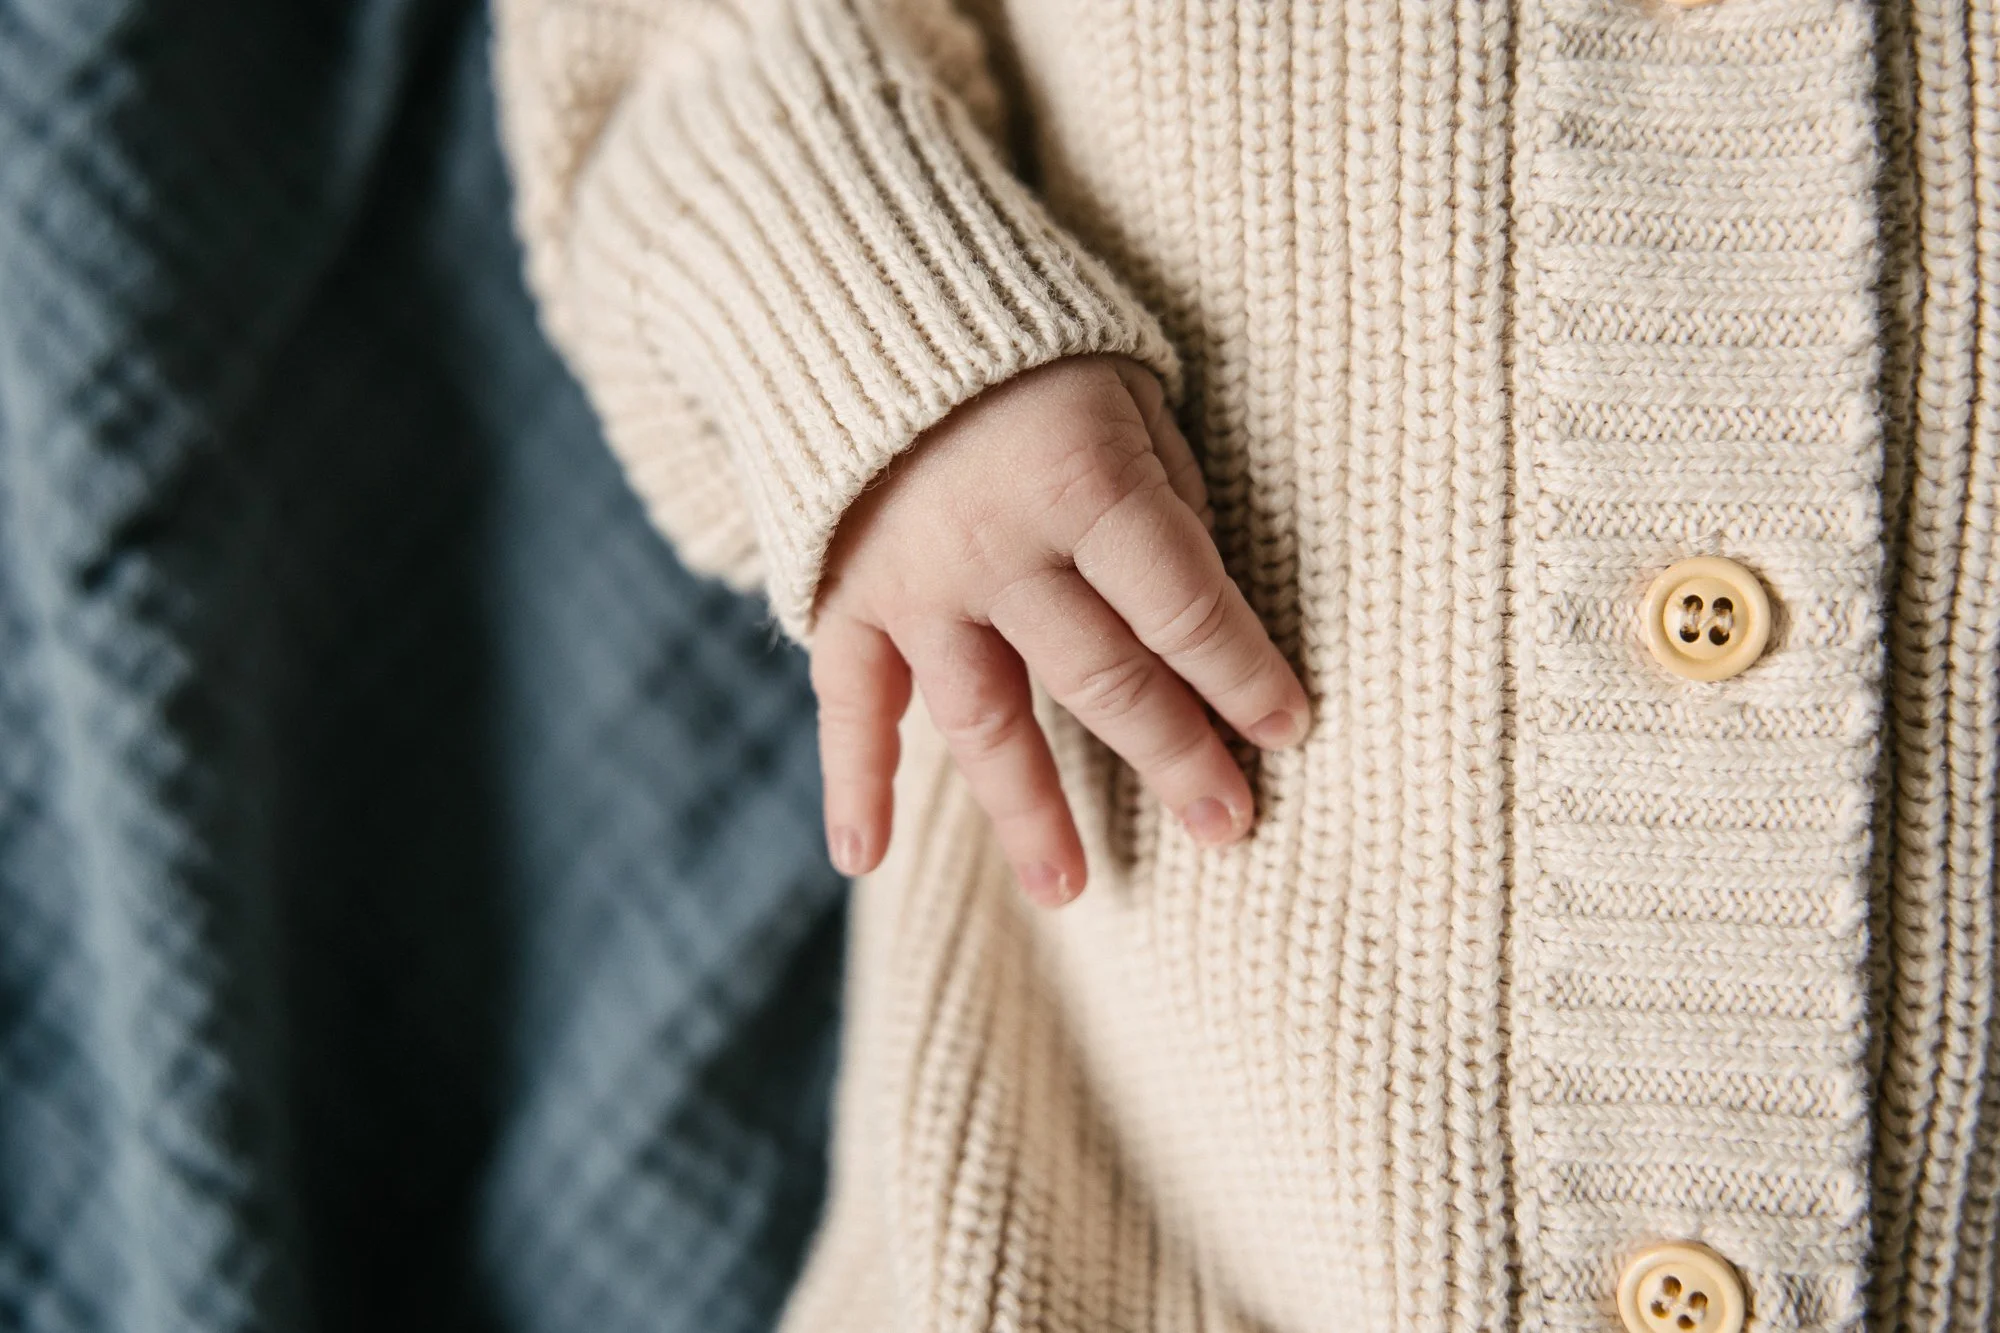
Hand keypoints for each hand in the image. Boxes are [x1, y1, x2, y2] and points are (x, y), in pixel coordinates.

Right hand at [811, 356, 1309, 905]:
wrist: (866, 283)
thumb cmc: (1031, 344)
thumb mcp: (1130, 393)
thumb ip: (1168, 505)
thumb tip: (1201, 625)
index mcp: (1083, 483)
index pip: (1184, 611)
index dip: (1244, 678)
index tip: (1289, 732)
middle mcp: (996, 547)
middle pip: (1103, 680)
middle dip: (1174, 756)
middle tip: (1229, 828)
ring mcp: (913, 582)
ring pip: (984, 720)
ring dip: (1031, 811)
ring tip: (1071, 890)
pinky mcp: (842, 595)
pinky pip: (848, 704)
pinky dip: (852, 781)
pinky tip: (863, 859)